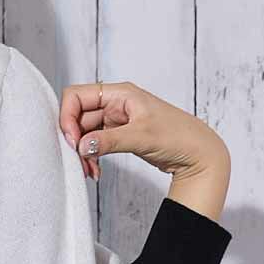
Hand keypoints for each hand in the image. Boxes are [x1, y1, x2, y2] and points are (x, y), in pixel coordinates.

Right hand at [58, 79, 230, 184]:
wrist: (196, 153)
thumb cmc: (178, 136)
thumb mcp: (141, 136)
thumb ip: (108, 141)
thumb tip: (81, 145)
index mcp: (120, 93)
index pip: (77, 96)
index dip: (68, 117)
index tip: (72, 141)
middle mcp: (115, 103)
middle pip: (77, 117)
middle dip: (74, 141)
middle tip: (78, 161)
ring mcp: (115, 120)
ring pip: (84, 134)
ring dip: (81, 153)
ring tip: (89, 170)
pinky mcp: (117, 135)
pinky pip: (93, 145)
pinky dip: (90, 158)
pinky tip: (96, 170)